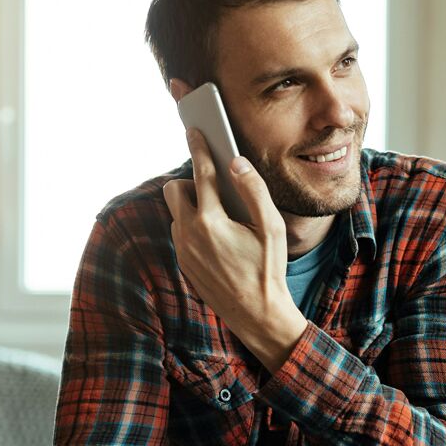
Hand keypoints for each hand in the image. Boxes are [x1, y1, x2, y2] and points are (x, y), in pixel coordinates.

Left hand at [163, 131, 307, 369]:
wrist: (257, 315)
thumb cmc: (268, 270)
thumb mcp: (271, 228)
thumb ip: (254, 190)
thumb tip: (237, 163)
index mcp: (211, 220)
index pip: (201, 173)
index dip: (199, 147)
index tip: (195, 130)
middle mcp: (190, 233)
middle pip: (174, 189)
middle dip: (190, 182)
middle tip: (215, 187)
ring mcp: (183, 249)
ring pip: (177, 212)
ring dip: (193, 206)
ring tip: (221, 216)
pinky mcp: (183, 262)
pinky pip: (181, 233)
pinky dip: (194, 226)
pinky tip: (219, 237)